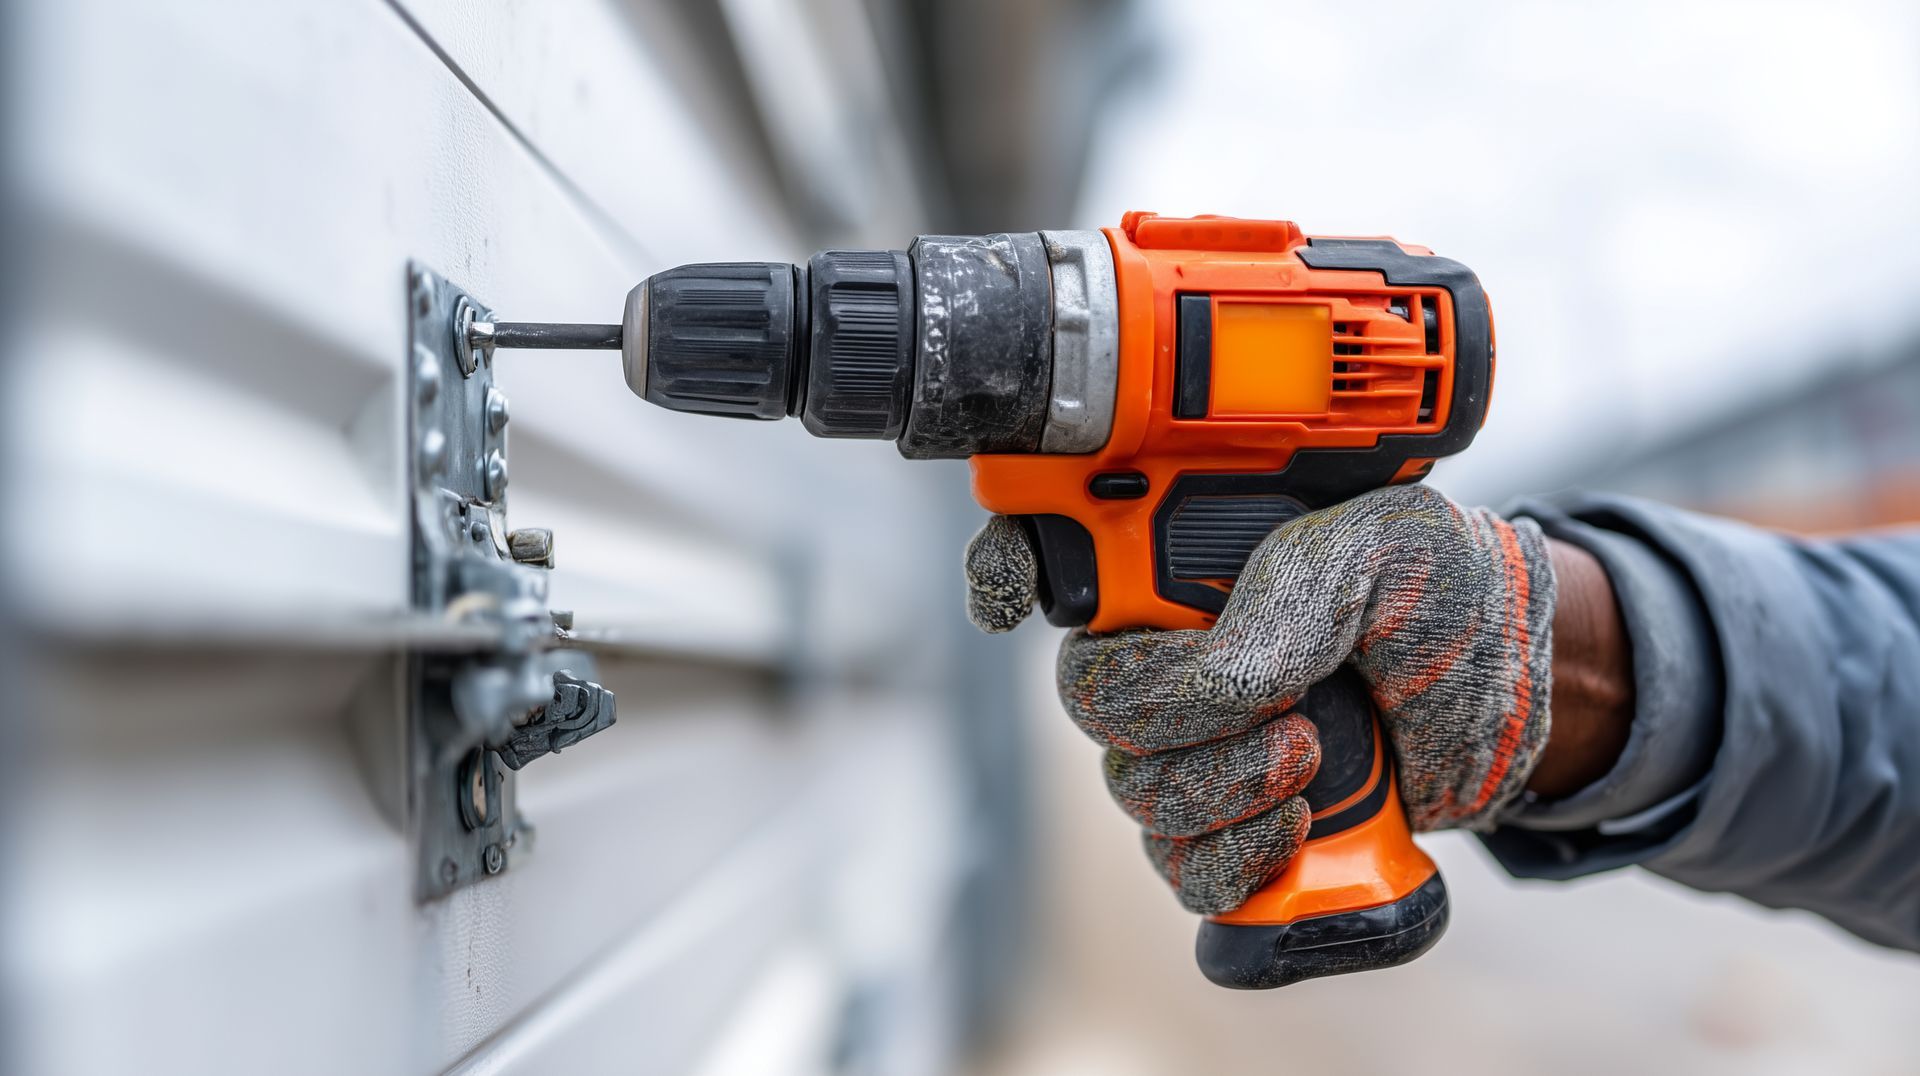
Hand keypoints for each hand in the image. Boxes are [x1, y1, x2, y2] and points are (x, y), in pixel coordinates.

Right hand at [964, 484, 1565, 912]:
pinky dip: (1236, 865)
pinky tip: (1301, 826)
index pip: (1056, 556)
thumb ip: (1282, 605)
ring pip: (1138, 795)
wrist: (1523, 695)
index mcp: (1189, 563)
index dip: (1005, 571)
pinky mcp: (1238, 828)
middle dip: (1176, 721)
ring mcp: (1201, 745)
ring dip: (1222, 793)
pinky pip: (1185, 874)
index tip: (1012, 602)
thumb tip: (1213, 688)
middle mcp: (1174, 653)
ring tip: (1315, 760)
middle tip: (1285, 713)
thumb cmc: (1447, 595)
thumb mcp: (1382, 552)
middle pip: (1093, 704)